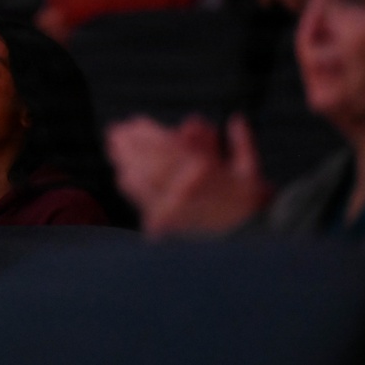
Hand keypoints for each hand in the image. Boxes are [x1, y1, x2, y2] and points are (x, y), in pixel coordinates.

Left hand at [107, 114, 270, 237]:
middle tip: (114, 132)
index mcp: (205, 171)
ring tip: (113, 149)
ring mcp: (174, 208)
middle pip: (148, 162)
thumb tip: (237, 119)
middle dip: (129, 145)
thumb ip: (242, 143)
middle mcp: (184, 188)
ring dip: (126, 163)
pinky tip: (123, 177)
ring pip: (142, 182)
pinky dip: (133, 189)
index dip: (147, 133)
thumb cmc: (250, 206)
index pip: (167, 147)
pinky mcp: (170, 225)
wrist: (250, 245)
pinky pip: (145, 204)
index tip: (134, 122)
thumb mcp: (251, 172)